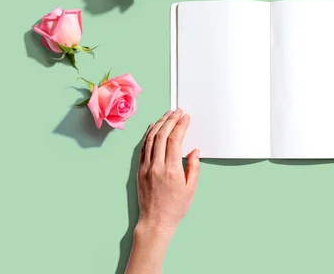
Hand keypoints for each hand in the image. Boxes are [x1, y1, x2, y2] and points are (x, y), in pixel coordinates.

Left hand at [137, 109, 199, 234]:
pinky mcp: (139, 170)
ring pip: (150, 139)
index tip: (185, 117)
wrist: (155, 221)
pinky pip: (143, 148)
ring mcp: (145, 168)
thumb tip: (194, 150)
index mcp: (171, 170)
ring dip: (159, 124)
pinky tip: (153, 128)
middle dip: (170, 120)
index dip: (180, 125)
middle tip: (177, 111)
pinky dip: (148, 135)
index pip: (175, 140)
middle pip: (162, 135)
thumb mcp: (191, 188)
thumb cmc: (174, 208)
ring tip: (166, 115)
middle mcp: (156, 166)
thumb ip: (193, 167)